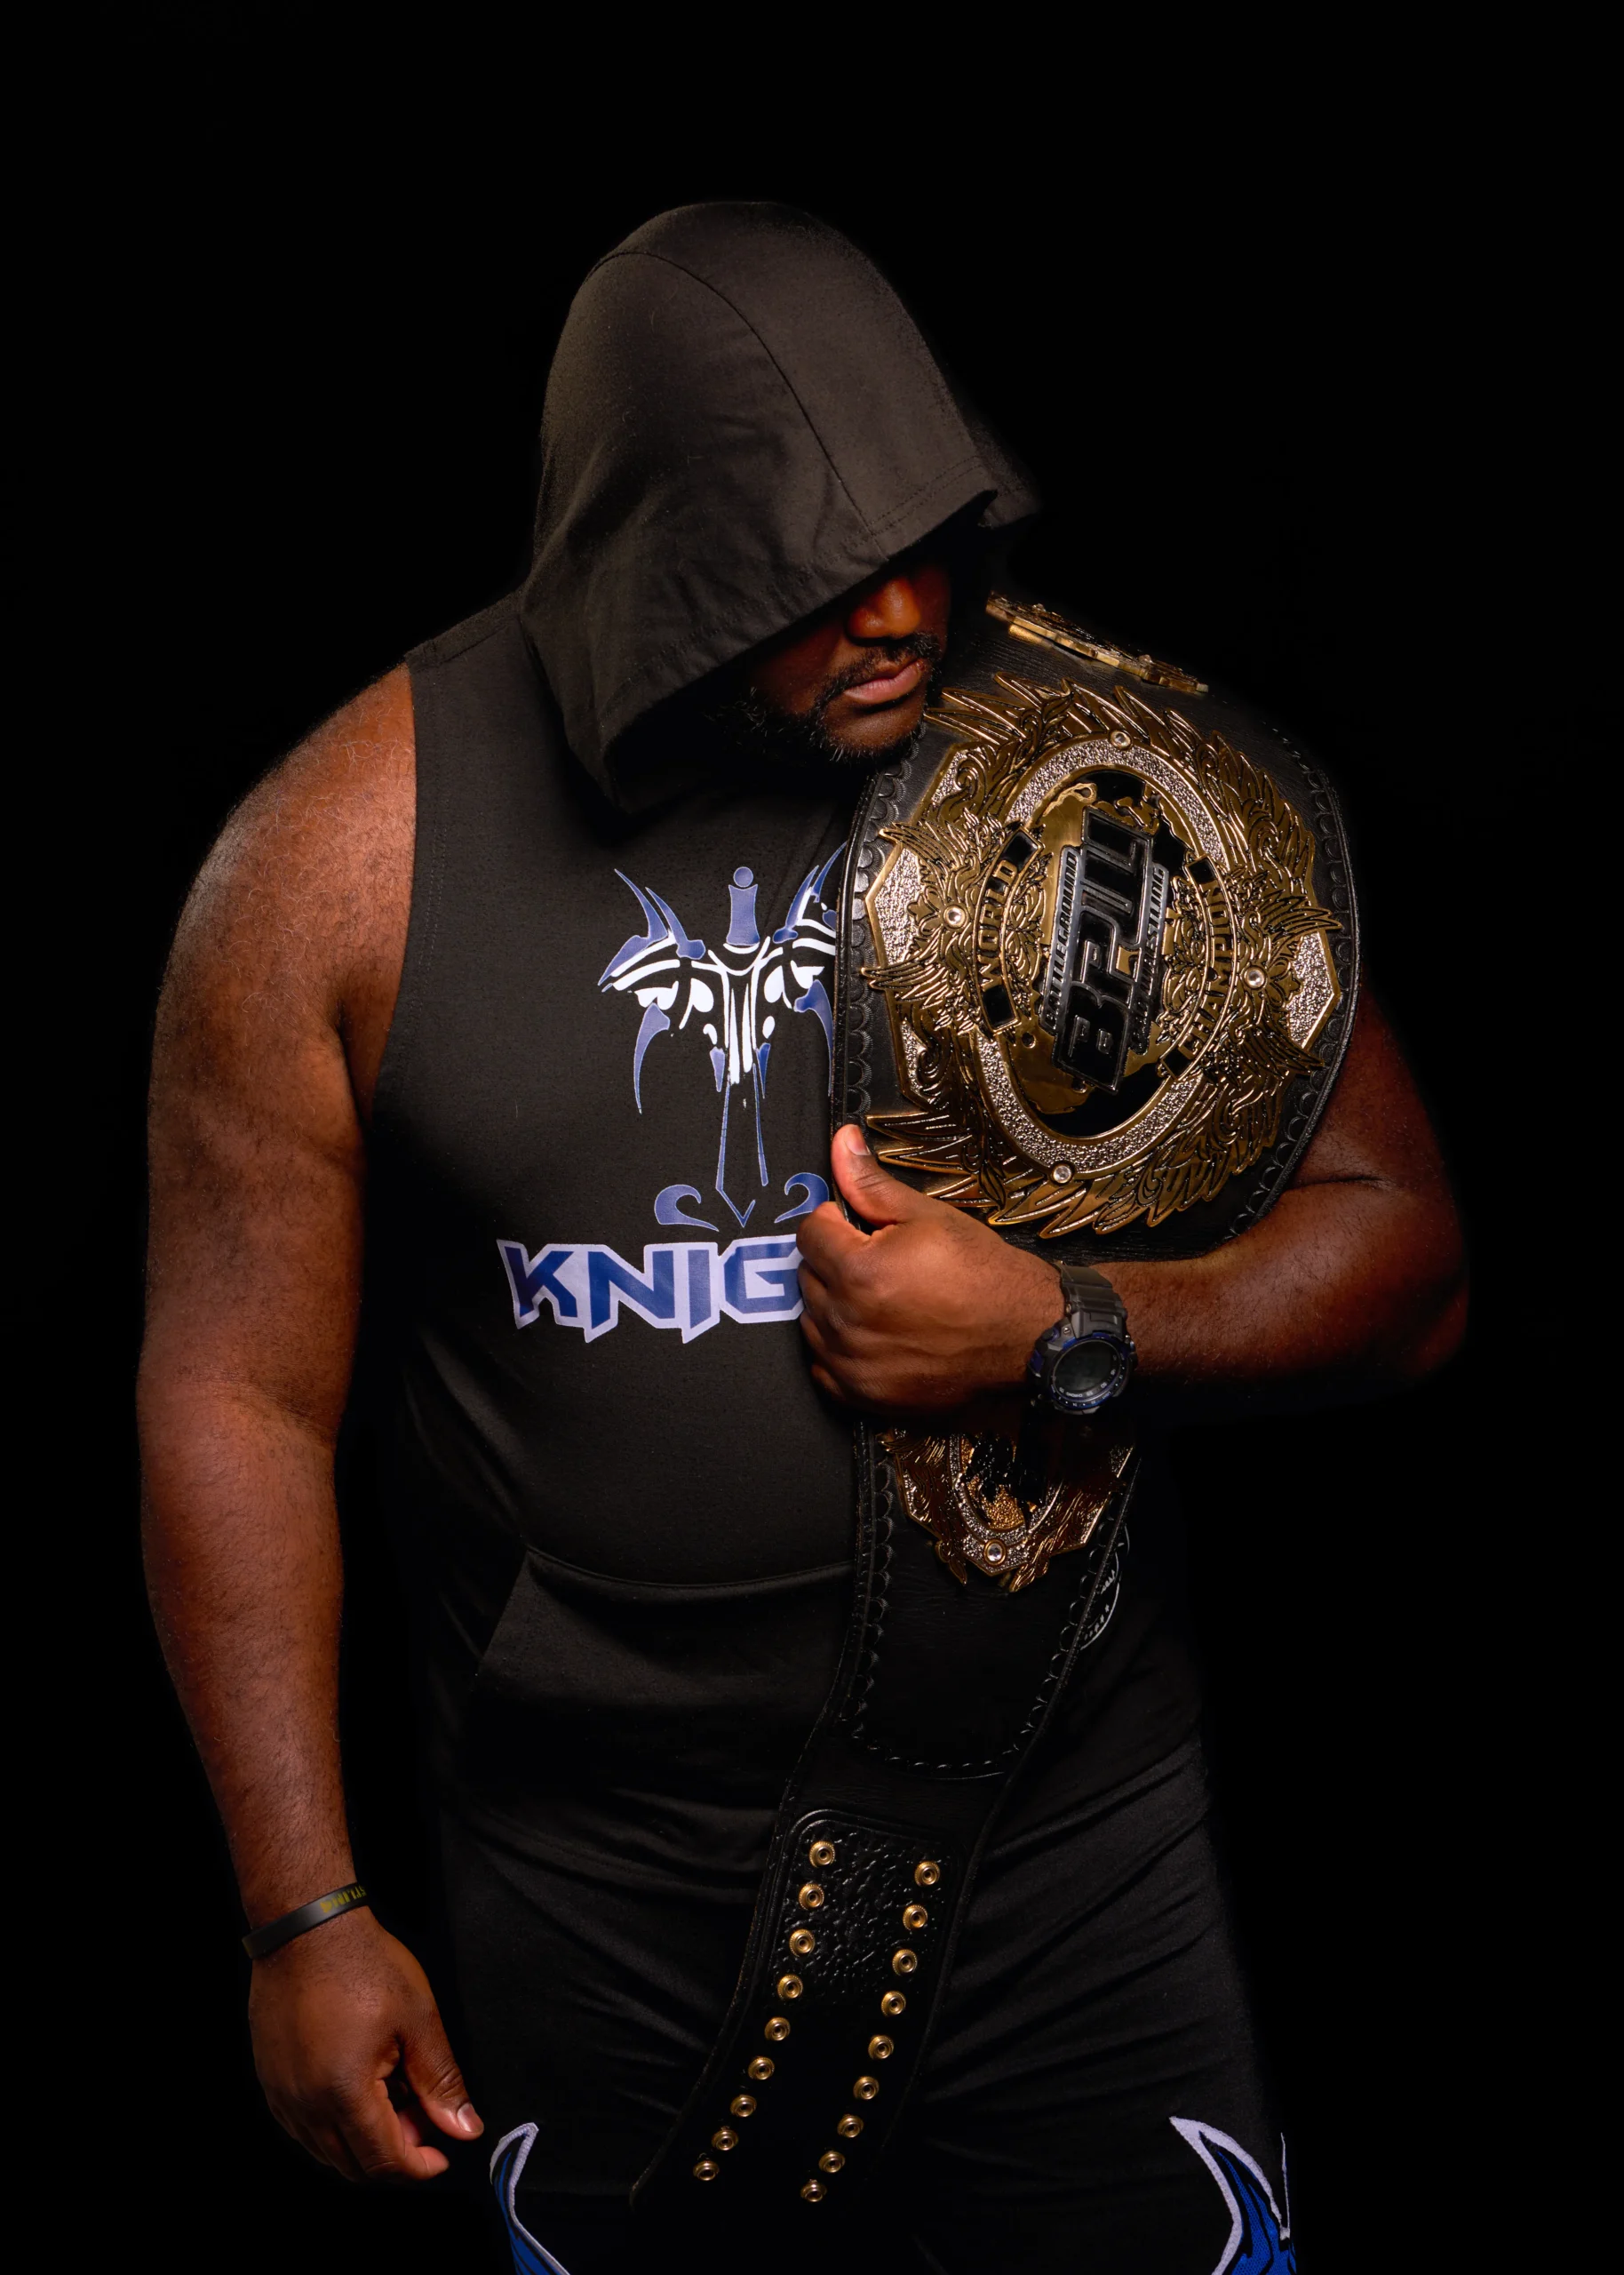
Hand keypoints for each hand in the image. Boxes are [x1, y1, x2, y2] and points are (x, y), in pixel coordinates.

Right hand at [248, 1906, 481, 2181]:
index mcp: (344, 2093)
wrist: (307, 1928)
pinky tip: (359, 2091)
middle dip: (395, 2156)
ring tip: (395, 2099)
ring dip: (364, 2143)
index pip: (383, 2162)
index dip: (420, 2167)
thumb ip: (441, 2082)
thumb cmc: (363, 1963)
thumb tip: (464, 2128)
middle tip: (423, 2120)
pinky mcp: (270, 2081)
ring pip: (325, 2152)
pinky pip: (302, 2128)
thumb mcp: (418, 2019)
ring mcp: (282, 2096)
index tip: (443, 2153)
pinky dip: (334, 2126)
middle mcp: (305, 2106)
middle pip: (353, 2167)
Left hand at [797, 1125, 1061, 1415]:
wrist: (1025, 1336)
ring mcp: (854, 1364)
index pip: (809, 1233)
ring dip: (833, 1304)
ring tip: (879, 1296)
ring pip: (812, 1321)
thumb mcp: (928, 1217)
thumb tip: (841, 1141)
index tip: (858, 1226)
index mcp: (860, 1271)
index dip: (834, 1221)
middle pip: (807, 1276)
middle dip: (834, 1261)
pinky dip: (838, 1350)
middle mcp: (849, 1322)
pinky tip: (872, 1334)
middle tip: (877, 1260)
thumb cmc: (983, 1275)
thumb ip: (871, 1183)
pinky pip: (823, 1367)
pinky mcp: (864, 1394)